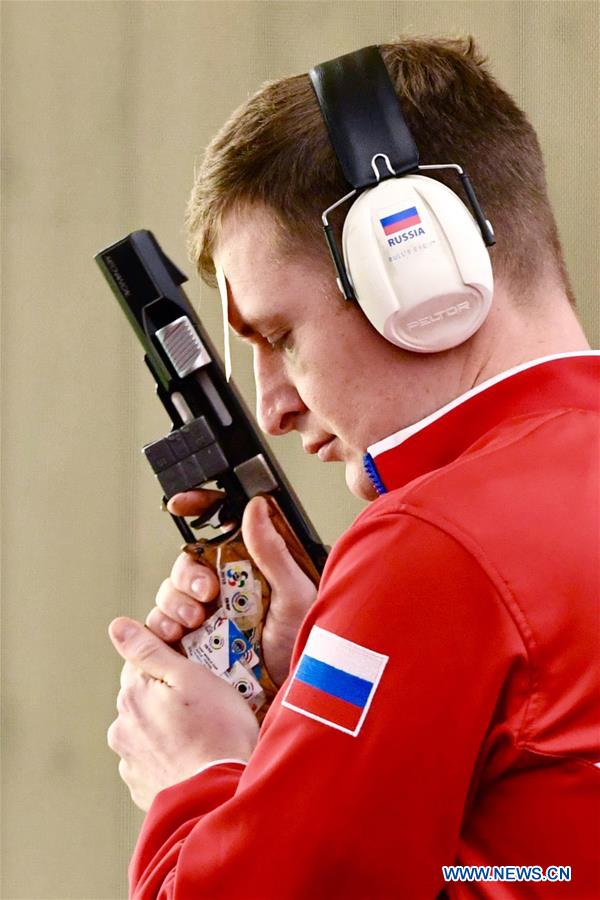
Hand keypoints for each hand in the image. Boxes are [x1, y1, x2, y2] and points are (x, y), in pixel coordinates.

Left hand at [107, 617, 258, 810]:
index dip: (169, 666)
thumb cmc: (216, 731)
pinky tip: (195, 760)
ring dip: (166, 732)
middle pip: (143, 700)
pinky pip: (155, 763)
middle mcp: (122, 729)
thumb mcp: (190, 676)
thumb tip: (117, 626)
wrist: (222, 795)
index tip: (193, 676)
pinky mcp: (142, 791)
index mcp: (131, 696)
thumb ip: (150, 650)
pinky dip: (170, 759)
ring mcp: (130, 764)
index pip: (141, 665)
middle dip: (166, 700)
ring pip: (148, 733)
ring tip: (202, 739)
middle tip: (204, 708)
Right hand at [145, 491, 316, 685]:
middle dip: (188, 574)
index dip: (198, 508)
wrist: (292, 696)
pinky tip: (176, 634)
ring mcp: (206, 614)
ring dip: (175, 601)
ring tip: (194, 620)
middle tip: (207, 593)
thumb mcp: (296, 594)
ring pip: (171, 591)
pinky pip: (161, 624)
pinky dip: (161, 625)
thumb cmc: (304, 644)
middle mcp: (226, 586)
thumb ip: (273, 551)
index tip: (180, 504)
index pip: (220, 526)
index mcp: (252, 566)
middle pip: (188, 562)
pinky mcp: (190, 641)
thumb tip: (257, 506)